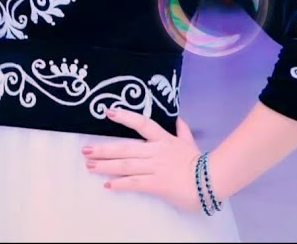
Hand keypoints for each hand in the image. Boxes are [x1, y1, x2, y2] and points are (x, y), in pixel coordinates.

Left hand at [83, 109, 204, 212]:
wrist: (210, 180)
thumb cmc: (199, 162)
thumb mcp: (190, 142)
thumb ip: (183, 130)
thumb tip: (179, 118)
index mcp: (163, 139)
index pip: (142, 124)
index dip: (125, 117)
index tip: (109, 112)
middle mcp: (156, 151)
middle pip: (125, 148)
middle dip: (104, 149)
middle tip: (85, 150)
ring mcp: (155, 167)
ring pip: (125, 165)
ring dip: (106, 165)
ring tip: (89, 166)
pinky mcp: (156, 184)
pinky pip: (134, 183)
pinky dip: (120, 184)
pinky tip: (107, 184)